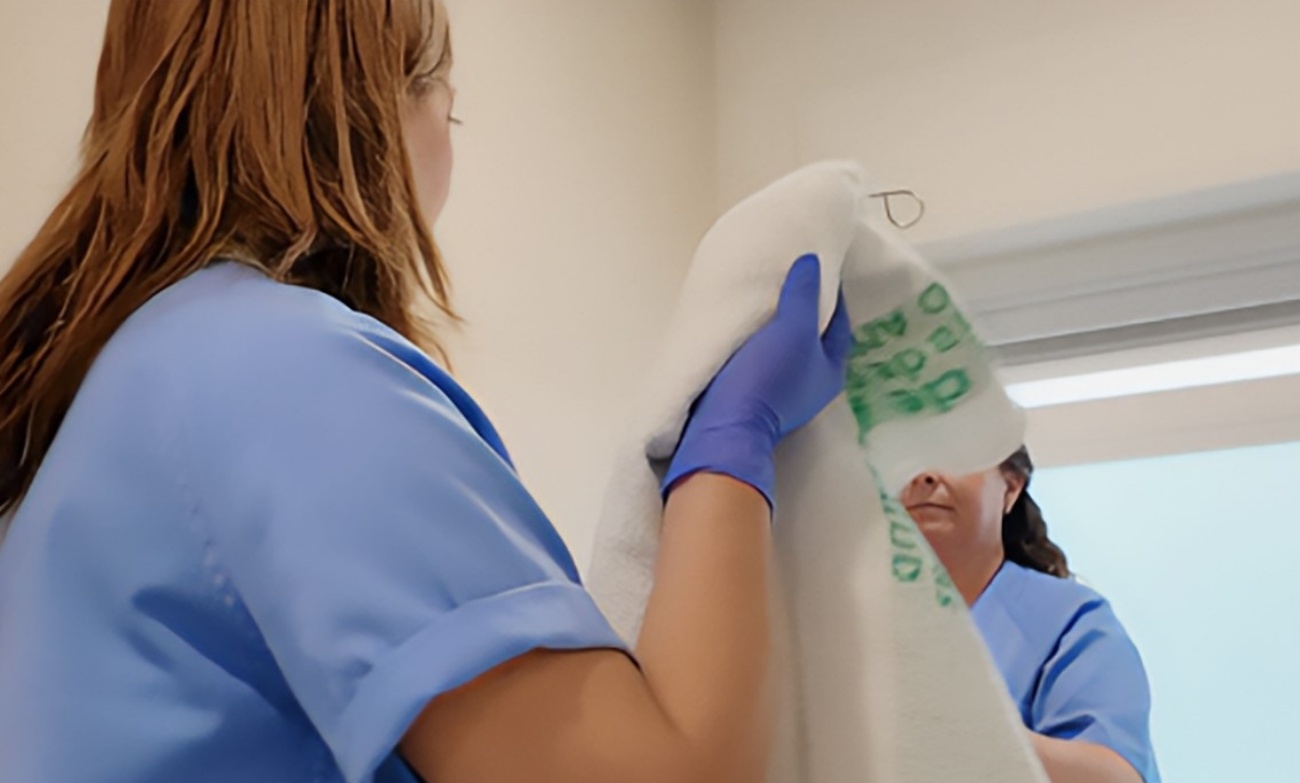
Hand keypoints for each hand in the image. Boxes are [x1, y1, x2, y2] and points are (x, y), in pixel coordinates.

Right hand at [663, 254, 851, 505]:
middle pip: (815, 336)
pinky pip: (765, 357)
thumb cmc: (768, 377)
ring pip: (788, 347)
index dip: (834, 294)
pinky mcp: (756, 395)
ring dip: (781, 324)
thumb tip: (812, 262)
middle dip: (807, 308)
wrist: (725, 424)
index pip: (840, 324)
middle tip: (793, 278)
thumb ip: (804, 294)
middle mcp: (812, 384)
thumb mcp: (793, 328)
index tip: (820, 268)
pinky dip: (762, 339)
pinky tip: (748, 324)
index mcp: (830, 370)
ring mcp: (784, 393)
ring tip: (769, 295)